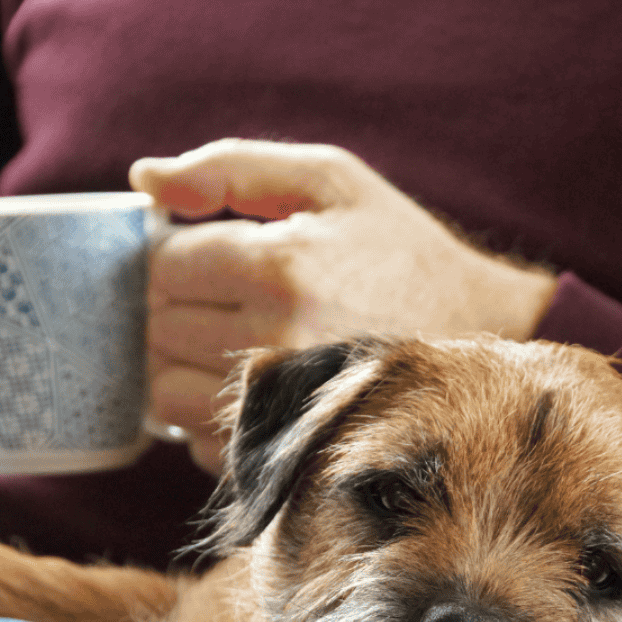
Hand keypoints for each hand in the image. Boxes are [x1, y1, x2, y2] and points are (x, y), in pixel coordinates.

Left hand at [130, 138, 556, 475]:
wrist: (479, 336)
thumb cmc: (398, 251)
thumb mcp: (330, 181)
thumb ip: (231, 167)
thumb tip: (142, 178)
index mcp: (279, 266)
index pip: (161, 265)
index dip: (174, 256)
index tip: (211, 257)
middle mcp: (273, 341)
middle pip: (156, 328)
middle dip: (174, 309)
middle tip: (223, 299)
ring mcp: (279, 407)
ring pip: (163, 391)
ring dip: (180, 367)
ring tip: (229, 343)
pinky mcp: (285, 454)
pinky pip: (199, 442)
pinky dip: (207, 418)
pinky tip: (249, 388)